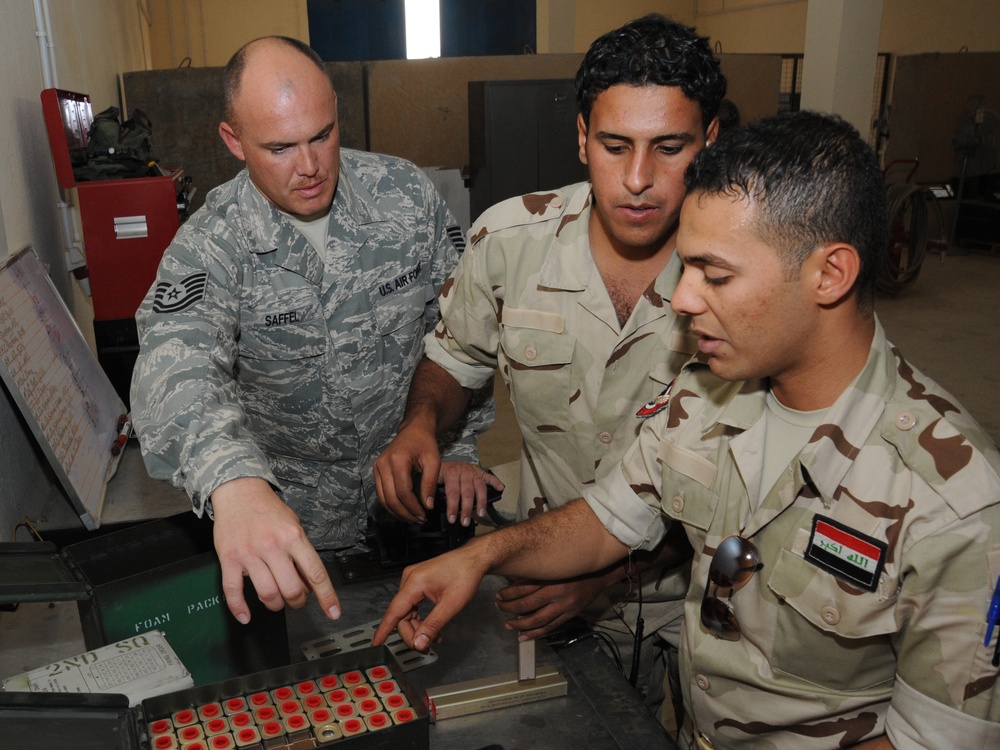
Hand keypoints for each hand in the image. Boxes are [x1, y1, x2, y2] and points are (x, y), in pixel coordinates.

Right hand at [210, 477, 340, 624]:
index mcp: (293, 537)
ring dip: (275, 604)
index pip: (315, 573)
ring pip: (267, 593)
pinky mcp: (229, 559)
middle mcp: (273, 546)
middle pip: (291, 589)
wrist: (239, 491)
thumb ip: (301, 554)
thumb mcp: (294, 526)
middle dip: (297, 601)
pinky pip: (233, 591)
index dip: (327, 596)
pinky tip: (246, 616)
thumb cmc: (268, 510)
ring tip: (276, 601)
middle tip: (296, 599)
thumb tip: (309, 583)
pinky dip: (239, 608)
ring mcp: (250, 553)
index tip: (333, 612)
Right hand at [372, 545, 485, 651]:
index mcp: (414, 582)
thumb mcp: (451, 605)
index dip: (384, 628)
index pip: (394, 610)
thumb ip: (433, 625)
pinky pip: (413, 604)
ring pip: (407, 611)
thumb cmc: (465, 575)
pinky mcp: (419, 581)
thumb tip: (418, 644)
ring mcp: (413, 579)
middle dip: (412, 632)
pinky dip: (420, 617)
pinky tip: (431, 626)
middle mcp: (409, 579)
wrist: (474, 558)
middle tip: (427, 647)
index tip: (375, 643)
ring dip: (418, 626)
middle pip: (402, 614)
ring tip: (435, 638)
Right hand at [373, 424, 441, 523]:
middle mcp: (382, 464)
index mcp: (397, 460)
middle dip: (404, 513)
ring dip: (396, 512)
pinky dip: (391, 505)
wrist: (414, 429)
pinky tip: (403, 510)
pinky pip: (381, 493)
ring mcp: (377, 467)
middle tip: (418, 520)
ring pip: (382, 498)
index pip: (403, 492)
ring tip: (411, 518)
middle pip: (390, 498)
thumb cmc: (425, 443)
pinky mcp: (376, 470)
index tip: (424, 515)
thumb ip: (430, 483)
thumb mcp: (433, 461)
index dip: (413, 507)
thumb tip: (428, 506)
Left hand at [438, 461, 504, 526]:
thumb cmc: (438, 472)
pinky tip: (501, 488)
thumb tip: (431, 506)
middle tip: (465, 522)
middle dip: (466, 509)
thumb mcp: (432, 480)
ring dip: (481, 501)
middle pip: (467, 492)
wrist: (439, 457)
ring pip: (479, 487)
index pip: (452, 492)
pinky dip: (495, 482)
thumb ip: (433, 491)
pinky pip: (488, 476)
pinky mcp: (478, 470)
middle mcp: (463, 471)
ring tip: (481, 514)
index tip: (452, 519)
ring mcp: (472, 471)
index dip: (452, 507)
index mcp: (450, 473)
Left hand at [495, 574, 610, 638]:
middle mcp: (558, 593)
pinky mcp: (569, 615)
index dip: (508, 593)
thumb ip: (535, 572)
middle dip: (509, 607)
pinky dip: (535, 634)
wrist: (600, 575)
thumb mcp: (554, 565)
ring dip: (520, 624)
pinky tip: (523, 636)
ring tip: (508, 625)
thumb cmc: (575, 567)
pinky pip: (550, 627)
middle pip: (527, 604)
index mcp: (552, 577)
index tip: (499, 594)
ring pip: (537, 620)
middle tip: (499, 607)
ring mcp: (564, 606)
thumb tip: (512, 579)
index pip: (523, 587)